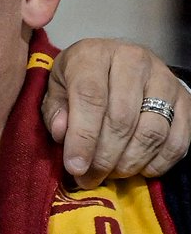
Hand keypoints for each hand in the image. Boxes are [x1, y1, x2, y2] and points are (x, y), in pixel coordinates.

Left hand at [42, 39, 190, 186]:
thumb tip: (62, 133)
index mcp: (93, 55)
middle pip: (122, 120)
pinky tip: (138, 169)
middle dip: (104, 158)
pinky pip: (178, 140)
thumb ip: (55, 111)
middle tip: (89, 178)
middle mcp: (133, 60)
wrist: (115, 62)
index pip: (90, 98)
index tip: (75, 167)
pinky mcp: (185, 97)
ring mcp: (164, 78)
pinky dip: (158, 163)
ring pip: (151, 132)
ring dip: (129, 163)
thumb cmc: (79, 79)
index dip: (82, 138)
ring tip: (111, 174)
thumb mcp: (55, 89)